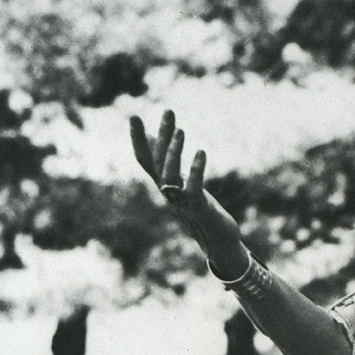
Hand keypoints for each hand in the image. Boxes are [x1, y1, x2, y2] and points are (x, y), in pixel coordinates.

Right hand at [129, 109, 245, 273]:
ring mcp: (182, 202)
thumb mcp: (185, 184)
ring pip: (170, 174)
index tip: (134, 116)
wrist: (220, 242)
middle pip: (158, 162)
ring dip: (174, 151)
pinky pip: (192, 188)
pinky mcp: (198, 209)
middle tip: (169, 111)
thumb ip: (172, 165)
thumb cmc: (203, 211)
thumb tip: (156, 139)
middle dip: (161, 135)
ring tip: (182, 130)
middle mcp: (169, 193)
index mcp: (165, 185)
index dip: (138, 140)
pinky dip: (195, 170)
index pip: (145, 160)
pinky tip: (200, 153)